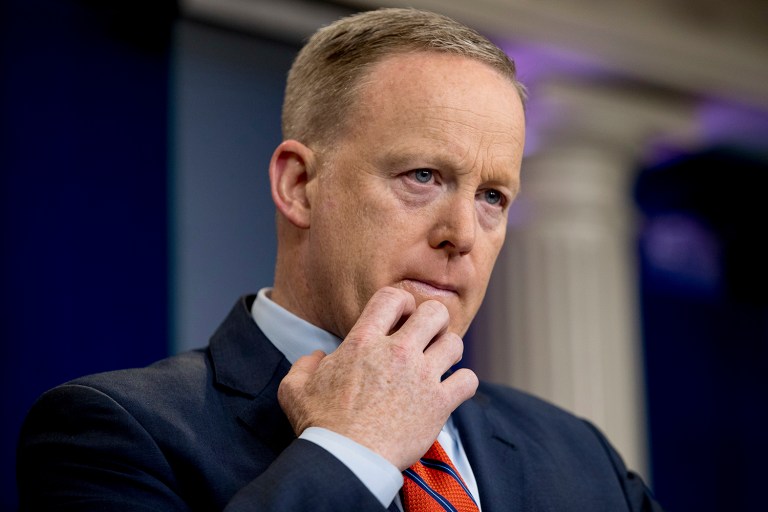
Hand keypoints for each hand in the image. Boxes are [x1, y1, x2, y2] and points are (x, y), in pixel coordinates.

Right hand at [277, 286, 478, 469]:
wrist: (345, 460)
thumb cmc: (320, 426)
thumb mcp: (295, 389)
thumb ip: (305, 366)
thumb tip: (317, 357)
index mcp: (364, 342)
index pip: (392, 297)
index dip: (402, 301)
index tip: (401, 316)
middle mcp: (397, 353)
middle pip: (434, 312)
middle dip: (434, 320)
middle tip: (427, 336)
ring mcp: (421, 377)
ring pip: (455, 343)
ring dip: (448, 350)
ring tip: (438, 363)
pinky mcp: (438, 404)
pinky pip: (468, 380)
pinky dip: (464, 384)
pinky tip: (451, 391)